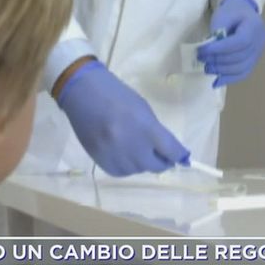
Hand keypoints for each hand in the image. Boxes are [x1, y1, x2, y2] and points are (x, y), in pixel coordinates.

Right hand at [56, 60, 189, 176]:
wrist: (83, 92)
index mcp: (147, 128)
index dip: (179, 155)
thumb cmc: (116, 95)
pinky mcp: (101, 161)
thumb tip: (167, 151)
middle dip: (162, 161)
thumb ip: (156, 132)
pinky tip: (125, 156)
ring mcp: (116, 155)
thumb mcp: (143, 109)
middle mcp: (133, 146)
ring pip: (138, 170)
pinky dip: (126, 167)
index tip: (181, 157)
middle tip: (161, 156)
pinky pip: (120, 172)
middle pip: (156, 166)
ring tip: (137, 151)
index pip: (171, 151)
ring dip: (142, 163)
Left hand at [197, 0, 264, 87]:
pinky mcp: (254, 61)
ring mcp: (258, 53)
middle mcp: (259, 42)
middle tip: (201, 58)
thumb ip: (219, 30)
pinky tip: (216, 82)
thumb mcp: (224, 14)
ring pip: (241, 68)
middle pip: (239, 57)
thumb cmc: (233, 11)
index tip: (204, 50)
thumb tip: (211, 48)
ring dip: (221, 71)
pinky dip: (229, 79)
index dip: (221, 49)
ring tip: (207, 67)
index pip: (239, 42)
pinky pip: (243, 73)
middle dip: (218, 60)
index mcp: (254, 27)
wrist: (244, 11)